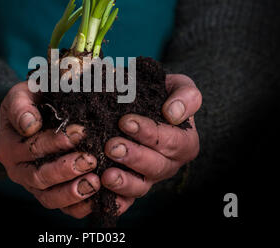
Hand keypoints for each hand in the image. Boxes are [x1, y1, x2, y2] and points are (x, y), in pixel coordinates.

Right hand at [0, 81, 99, 217]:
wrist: (32, 116)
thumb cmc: (31, 102)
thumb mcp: (21, 95)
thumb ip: (22, 105)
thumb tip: (30, 125)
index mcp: (7, 145)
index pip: (31, 147)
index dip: (55, 142)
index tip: (81, 131)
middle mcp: (16, 169)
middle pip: (39, 176)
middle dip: (66, 169)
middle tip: (90, 159)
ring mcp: (31, 185)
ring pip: (48, 197)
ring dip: (71, 192)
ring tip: (95, 182)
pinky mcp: (47, 193)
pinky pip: (60, 207)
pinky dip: (77, 207)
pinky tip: (96, 199)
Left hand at [101, 74, 201, 213]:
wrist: (143, 102)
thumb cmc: (162, 94)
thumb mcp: (179, 87)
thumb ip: (185, 96)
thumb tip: (173, 114)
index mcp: (185, 142)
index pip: (172, 142)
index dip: (151, 134)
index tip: (126, 122)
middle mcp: (169, 163)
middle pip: (156, 166)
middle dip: (134, 157)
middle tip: (112, 146)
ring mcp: (150, 177)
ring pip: (142, 186)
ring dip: (124, 182)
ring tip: (106, 174)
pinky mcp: (132, 185)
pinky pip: (127, 199)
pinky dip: (116, 201)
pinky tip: (101, 198)